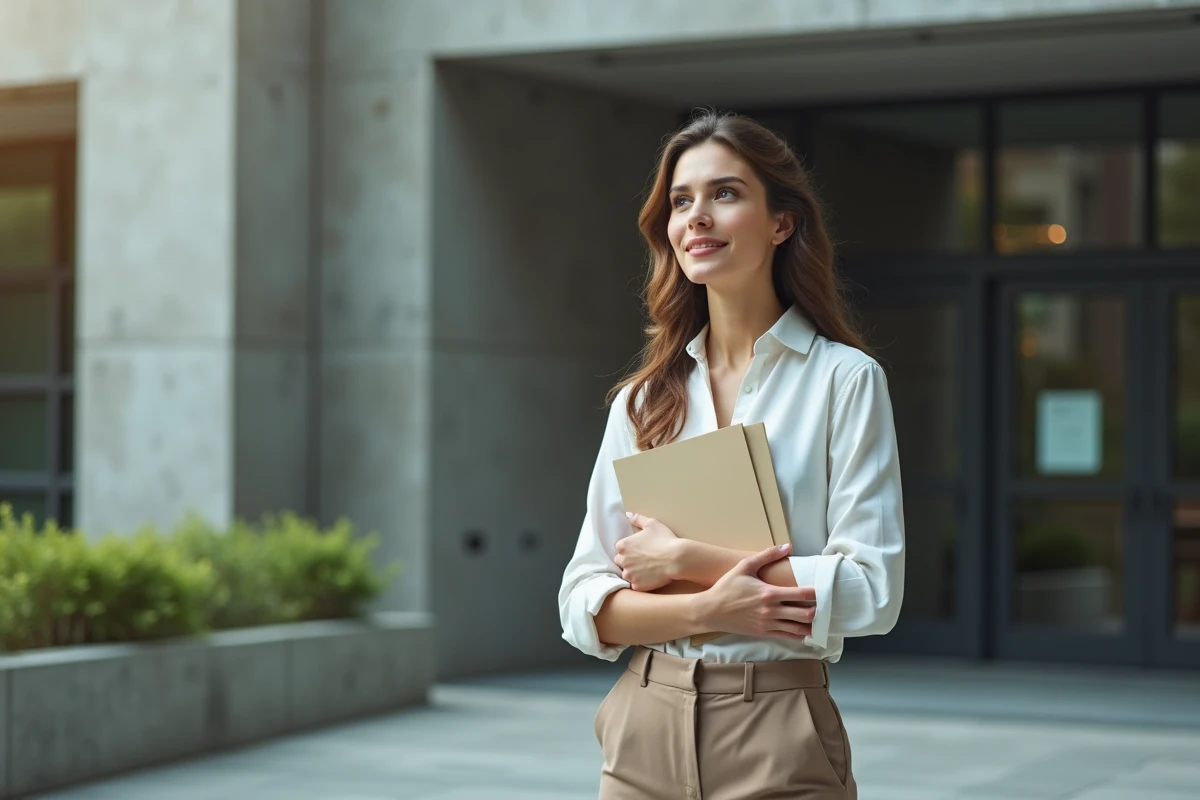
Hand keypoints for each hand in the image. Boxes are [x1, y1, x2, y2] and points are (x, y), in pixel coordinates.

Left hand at [614, 513, 682, 591]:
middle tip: (643, 560)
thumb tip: (628, 515)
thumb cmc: (665, 539)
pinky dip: (641, 583)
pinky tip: (651, 577)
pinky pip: (635, 585)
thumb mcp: (652, 524)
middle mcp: (622, 560)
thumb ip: (637, 519)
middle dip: (629, 561)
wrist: (676, 558)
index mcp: (623, 545)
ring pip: (627, 575)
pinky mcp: (637, 586)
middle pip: (621, 562)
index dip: (630, 550)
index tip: (640, 550)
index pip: (620, 549)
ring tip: (647, 570)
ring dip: (634, 573)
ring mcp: (629, 574)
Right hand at [697, 543, 815, 639]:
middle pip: (805, 614)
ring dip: (810, 625)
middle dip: (817, 610)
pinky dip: (799, 635)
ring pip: (798, 628)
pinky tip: (805, 631)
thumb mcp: (744, 566)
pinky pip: (787, 636)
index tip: (821, 590)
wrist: (711, 610)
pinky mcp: (763, 633)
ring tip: (817, 619)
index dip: (815, 593)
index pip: (801, 595)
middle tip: (822, 605)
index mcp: (769, 593)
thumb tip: (787, 546)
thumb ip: (767, 555)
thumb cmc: (727, 587)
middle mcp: (771, 610)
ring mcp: (768, 624)